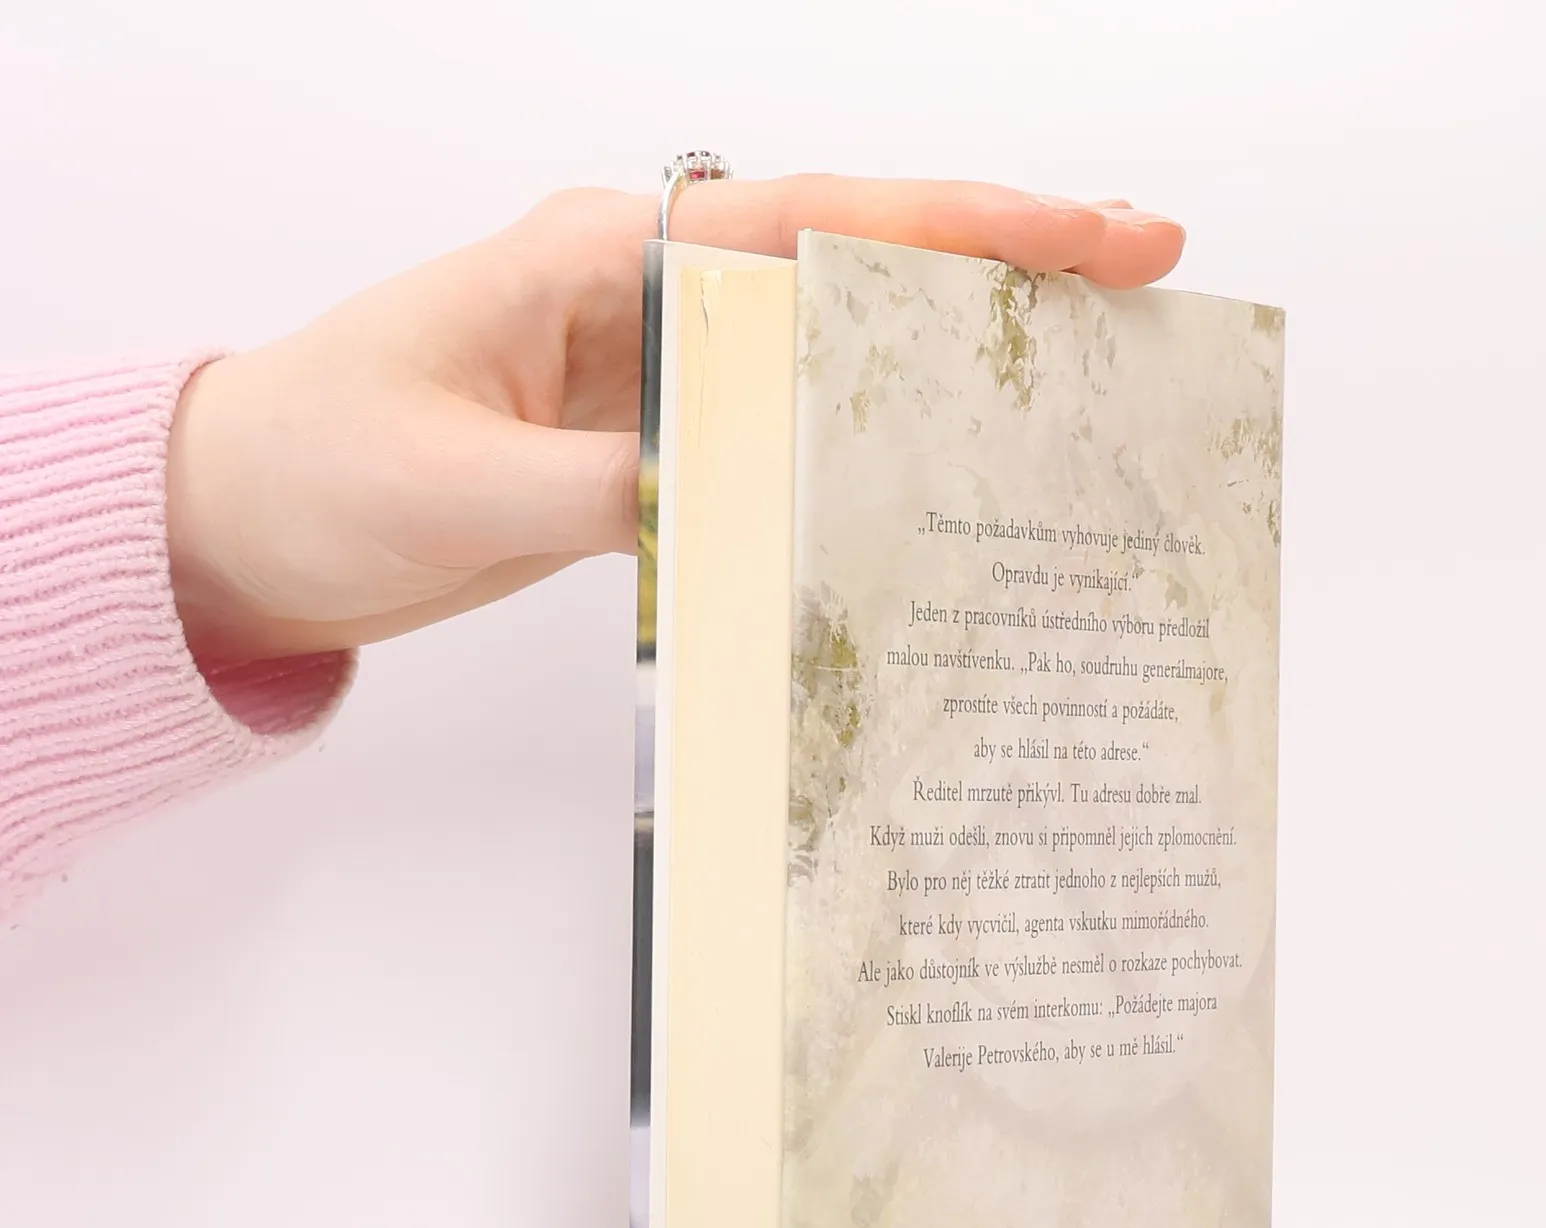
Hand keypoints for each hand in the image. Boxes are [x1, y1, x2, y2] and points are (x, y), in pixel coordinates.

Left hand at [166, 178, 1185, 662]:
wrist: (239, 524)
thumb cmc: (313, 468)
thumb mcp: (453, 483)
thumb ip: (603, 486)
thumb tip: (733, 498)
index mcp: (602, 257)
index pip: (815, 223)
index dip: (963, 228)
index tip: (1091, 234)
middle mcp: (644, 293)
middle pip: (854, 263)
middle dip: (999, 269)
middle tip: (1142, 281)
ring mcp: (652, 368)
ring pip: (829, 346)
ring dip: (945, 360)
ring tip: (1077, 380)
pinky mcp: (645, 442)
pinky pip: (780, 430)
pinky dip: (862, 443)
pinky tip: (929, 475)